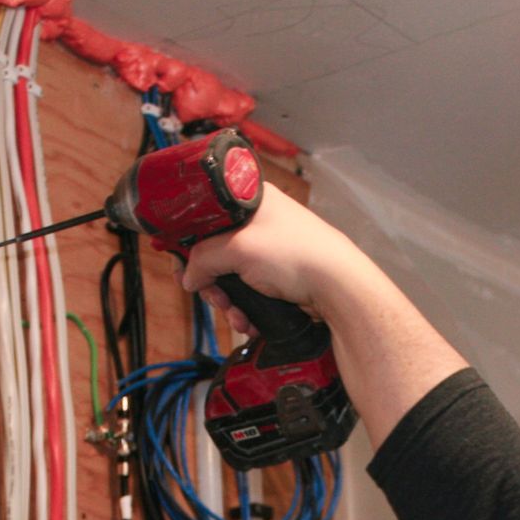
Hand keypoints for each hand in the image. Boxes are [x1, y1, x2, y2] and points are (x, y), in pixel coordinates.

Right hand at [177, 185, 371, 335]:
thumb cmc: (297, 254)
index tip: (182, 263)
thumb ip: (203, 259)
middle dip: (212, 282)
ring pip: (231, 277)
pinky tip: (250, 320)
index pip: (205, 215)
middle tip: (214, 296)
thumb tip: (188, 275)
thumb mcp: (237, 249)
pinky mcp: (279, 275)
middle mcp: (259, 221)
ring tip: (236, 314)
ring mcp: (270, 250)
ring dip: (228, 301)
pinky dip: (246, 308)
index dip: (190, 241)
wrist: (337, 287)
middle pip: (215, 251)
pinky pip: (249, 291)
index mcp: (249, 199)